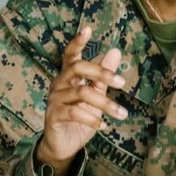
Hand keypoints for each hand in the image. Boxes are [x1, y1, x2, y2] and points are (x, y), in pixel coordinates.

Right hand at [34, 26, 127, 175]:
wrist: (64, 146)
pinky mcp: (53, 116)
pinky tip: (104, 126)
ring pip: (81, 93)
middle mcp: (59, 84)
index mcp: (68, 76)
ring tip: (122, 113)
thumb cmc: (80, 118)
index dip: (78, 42)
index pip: (71, 55)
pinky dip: (92, 119)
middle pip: (77, 68)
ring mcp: (54, 99)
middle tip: (122, 83)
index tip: (88, 29)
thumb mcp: (96, 96)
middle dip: (101, 73)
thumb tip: (115, 51)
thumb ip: (103, 77)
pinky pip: (74, 113)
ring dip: (105, 104)